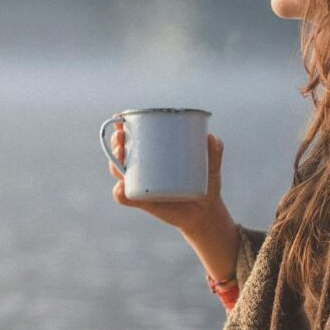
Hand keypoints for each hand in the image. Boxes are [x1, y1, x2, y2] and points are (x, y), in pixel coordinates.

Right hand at [110, 122, 229, 235]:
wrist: (206, 212)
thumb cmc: (206, 183)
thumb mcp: (212, 166)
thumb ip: (215, 151)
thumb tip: (211, 138)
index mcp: (155, 154)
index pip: (134, 138)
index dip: (122, 127)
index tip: (120, 117)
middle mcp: (143, 169)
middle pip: (121, 153)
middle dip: (116, 142)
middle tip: (121, 136)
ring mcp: (141, 185)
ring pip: (119, 172)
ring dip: (114, 162)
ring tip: (121, 155)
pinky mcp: (143, 203)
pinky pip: (125, 197)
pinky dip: (120, 192)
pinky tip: (121, 186)